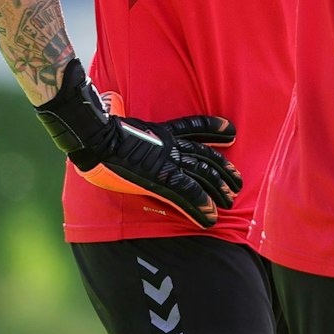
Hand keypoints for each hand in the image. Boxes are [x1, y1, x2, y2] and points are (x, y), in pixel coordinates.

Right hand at [34, 59, 240, 225]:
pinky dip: (202, 206)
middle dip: (224, 171)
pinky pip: (189, 194)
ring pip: (203, 176)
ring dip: (218, 190)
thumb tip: (117, 115)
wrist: (95, 138)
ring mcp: (169, 162)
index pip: (194, 128)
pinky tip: (211, 217)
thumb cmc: (99, 131)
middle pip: (206, 157)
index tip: (232, 132)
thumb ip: (129, 125)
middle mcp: (171, 146)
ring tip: (231, 201)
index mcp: (162, 132)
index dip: (215, 129)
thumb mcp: (121, 122)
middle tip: (238, 183)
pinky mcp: (163, 179)